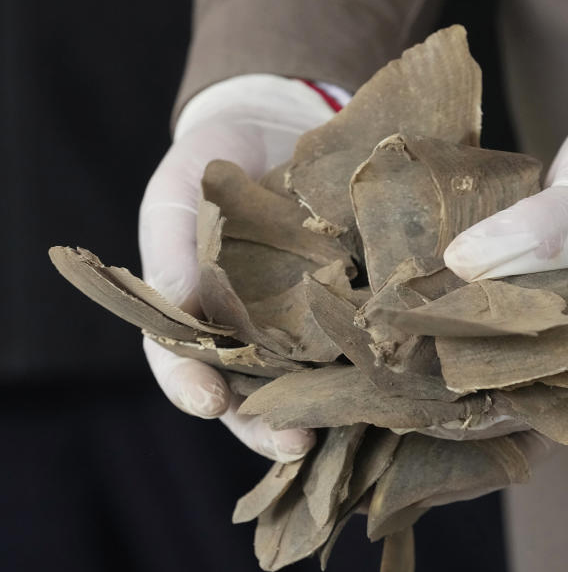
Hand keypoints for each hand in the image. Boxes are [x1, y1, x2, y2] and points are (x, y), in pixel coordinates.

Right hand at [140, 74, 335, 460]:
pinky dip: (373, 362)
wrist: (273, 127)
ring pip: (312, 384)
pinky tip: (392, 377)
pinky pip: (361, 341)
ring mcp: (304, 328)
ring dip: (326, 411)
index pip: (187, 367)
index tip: (208, 402)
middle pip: (255, 398)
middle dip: (270, 427)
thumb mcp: (175, 199)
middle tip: (292, 444)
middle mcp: (254, 338)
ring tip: (343, 428)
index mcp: (200, 322)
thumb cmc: (208, 170)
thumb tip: (176, 300)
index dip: (192, 387)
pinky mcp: (351, 308)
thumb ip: (170, 249)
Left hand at [444, 54, 567, 352]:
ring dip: (497, 317)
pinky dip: (504, 283)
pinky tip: (462, 285)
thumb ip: (529, 238)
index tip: (461, 375)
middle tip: (440, 349)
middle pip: (553, 356)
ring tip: (441, 323)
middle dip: (500, 352)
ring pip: (541, 319)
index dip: (518, 384)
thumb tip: (460, 263)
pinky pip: (533, 284)